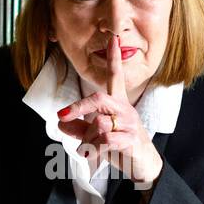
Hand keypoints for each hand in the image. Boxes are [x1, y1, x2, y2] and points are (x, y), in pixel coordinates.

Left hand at [57, 33, 163, 183]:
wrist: (143, 166)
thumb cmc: (121, 146)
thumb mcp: (96, 136)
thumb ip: (79, 128)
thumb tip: (60, 123)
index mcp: (118, 104)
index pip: (115, 76)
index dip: (114, 58)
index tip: (114, 37)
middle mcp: (125, 110)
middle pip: (98, 99)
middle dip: (78, 107)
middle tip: (61, 115)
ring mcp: (129, 124)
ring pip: (97, 124)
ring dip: (87, 140)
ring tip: (90, 150)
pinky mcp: (132, 140)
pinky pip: (105, 140)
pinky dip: (94, 150)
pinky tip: (96, 155)